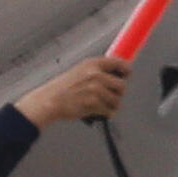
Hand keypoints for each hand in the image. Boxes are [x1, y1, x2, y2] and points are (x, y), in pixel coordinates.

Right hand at [16, 55, 130, 127]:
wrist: (51, 100)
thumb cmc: (63, 87)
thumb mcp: (80, 70)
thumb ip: (97, 71)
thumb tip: (116, 74)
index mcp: (93, 64)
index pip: (119, 63)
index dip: (126, 69)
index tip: (127, 73)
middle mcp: (96, 74)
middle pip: (122, 85)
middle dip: (118, 92)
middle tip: (111, 95)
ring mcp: (95, 89)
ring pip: (117, 100)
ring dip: (112, 105)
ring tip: (101, 104)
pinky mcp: (94, 104)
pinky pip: (110, 111)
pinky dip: (106, 113)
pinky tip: (98, 111)